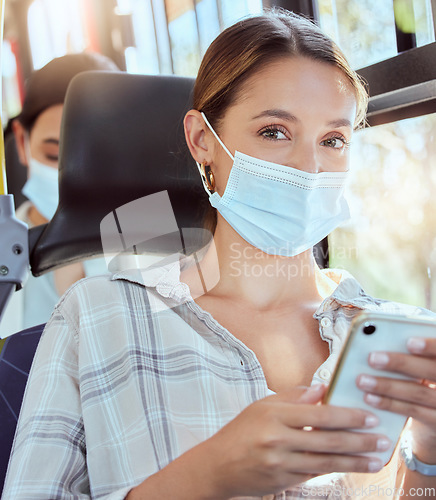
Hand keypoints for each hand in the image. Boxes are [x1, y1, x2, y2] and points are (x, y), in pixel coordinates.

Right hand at [201, 384, 388, 498]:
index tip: (368, 416)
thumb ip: (293, 396)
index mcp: (275, 415)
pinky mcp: (283, 481)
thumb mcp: (262, 405)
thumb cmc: (240, 431)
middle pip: (328, 440)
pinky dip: (335, 469)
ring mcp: (281, 463)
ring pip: (326, 461)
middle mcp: (279, 440)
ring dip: (355, 461)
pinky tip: (351, 466)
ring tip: (375, 458)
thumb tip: (321, 389)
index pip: (319, 414)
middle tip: (380, 438)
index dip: (347, 416)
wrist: (218, 465)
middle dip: (359, 440)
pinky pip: (315, 474)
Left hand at [356, 337, 435, 461]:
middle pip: (431, 370)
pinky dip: (390, 403)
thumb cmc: (421, 373)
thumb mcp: (422, 361)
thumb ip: (412, 353)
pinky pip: (414, 411)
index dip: (431, 346)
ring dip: (387, 386)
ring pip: (419, 392)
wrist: (433, 412)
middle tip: (372, 358)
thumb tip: (377, 336)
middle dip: (401, 363)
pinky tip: (369, 398)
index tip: (409, 342)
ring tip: (362, 380)